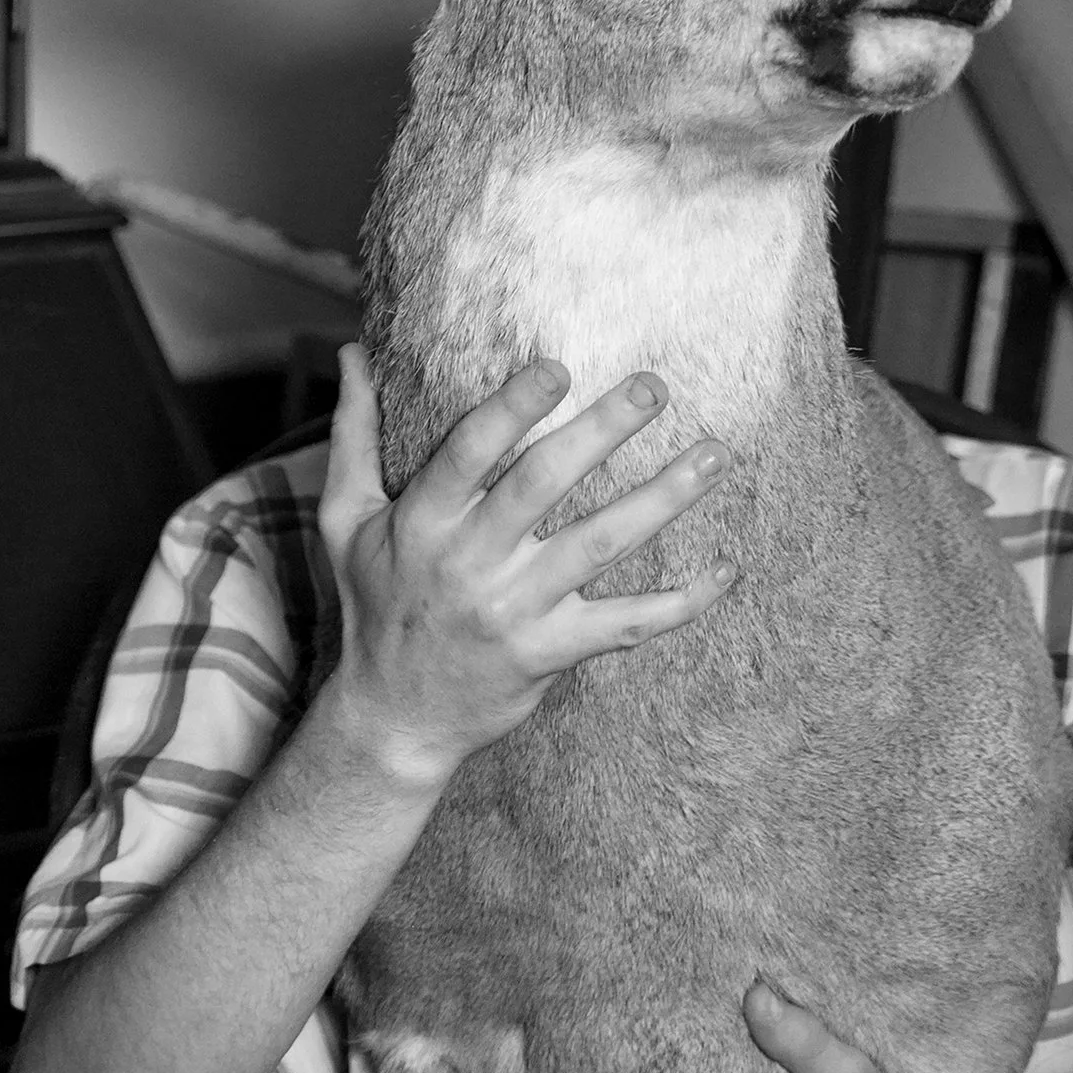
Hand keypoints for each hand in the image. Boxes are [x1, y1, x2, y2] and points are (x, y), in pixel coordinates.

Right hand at [316, 346, 735, 790]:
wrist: (391, 718)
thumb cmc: (374, 605)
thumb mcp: (346, 522)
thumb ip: (352, 435)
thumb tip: (351, 353)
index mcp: (422, 521)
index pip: (469, 452)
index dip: (514, 408)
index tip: (559, 366)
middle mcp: (469, 562)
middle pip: (544, 484)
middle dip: (603, 431)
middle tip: (655, 387)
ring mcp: (514, 609)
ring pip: (600, 544)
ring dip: (664, 498)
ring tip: (715, 455)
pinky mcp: (550, 651)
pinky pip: (627, 624)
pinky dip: (682, 602)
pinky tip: (726, 569)